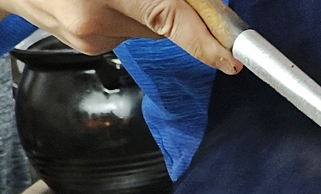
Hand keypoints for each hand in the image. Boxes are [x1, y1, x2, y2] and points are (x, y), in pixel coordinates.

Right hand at [2, 0, 240, 72]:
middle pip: (165, 23)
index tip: (231, 57)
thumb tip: (200, 5)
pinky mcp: (86, 46)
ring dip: (143, 8)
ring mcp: (89, 38)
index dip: (207, 40)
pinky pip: (125, 31)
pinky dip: (124, 14)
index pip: (172, 21)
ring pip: (147, 28)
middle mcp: (96, 20)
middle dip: (174, 7)